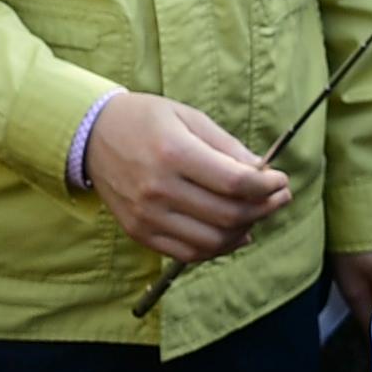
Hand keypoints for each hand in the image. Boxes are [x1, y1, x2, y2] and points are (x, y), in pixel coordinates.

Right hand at [82, 91, 288, 263]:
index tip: (281, 180)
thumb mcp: (188, 118)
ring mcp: (147, 215)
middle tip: (279, 198)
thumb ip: (227, 147)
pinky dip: (218, 247)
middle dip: (264, 208)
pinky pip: (188, 253)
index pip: (235, 182)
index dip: (267, 186)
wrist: (91, 135)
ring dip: (245, 230)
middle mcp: (158, 188)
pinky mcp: (139, 232)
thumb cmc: (145, 120)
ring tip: (257, 215)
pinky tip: (234, 233)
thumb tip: (263, 173)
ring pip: (212, 240)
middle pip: (228, 214)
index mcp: (173, 153)